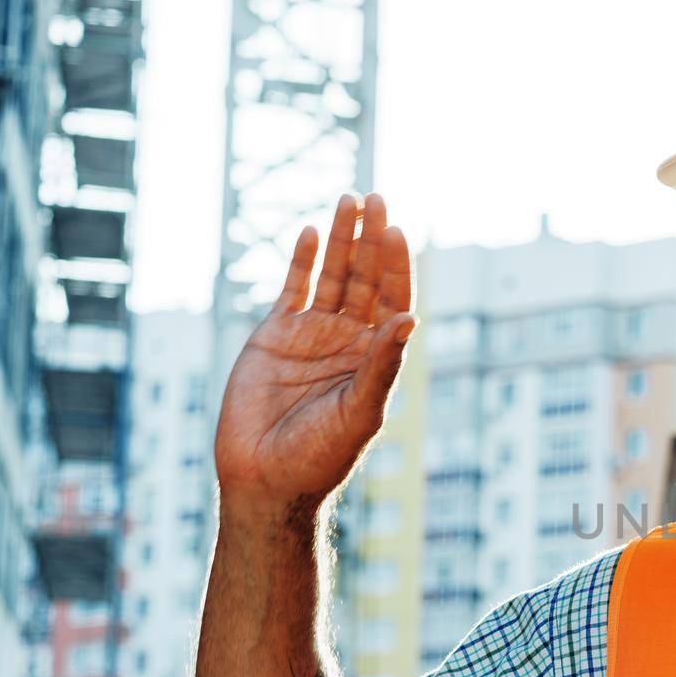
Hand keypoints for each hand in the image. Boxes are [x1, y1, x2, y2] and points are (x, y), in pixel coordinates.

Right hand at [214, 192, 415, 515]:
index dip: (396, 265)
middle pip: (364, 278)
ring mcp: (312, 336)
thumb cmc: (321, 455)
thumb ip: (383, 364)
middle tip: (377, 197)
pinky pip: (293, 290)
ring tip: (349, 199)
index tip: (398, 230)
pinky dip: (301, 262)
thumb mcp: (361, 409)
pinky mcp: (274, 337)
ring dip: (340, 240)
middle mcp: (349, 341)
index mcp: (377, 357)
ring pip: (330, 276)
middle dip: (371, 239)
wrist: (265, 478)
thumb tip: (410, 318)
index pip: (393, 299)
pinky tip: (310, 232)